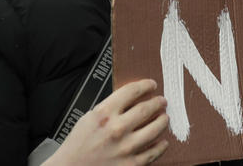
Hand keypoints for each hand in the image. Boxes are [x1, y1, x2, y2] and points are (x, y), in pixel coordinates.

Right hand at [44, 79, 168, 165]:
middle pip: (147, 108)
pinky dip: (161, 145)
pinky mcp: (131, 164)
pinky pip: (153, 152)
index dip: (145, 85)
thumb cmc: (78, 145)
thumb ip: (110, 107)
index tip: (151, 85)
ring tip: (164, 118)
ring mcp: (125, 147)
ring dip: (163, 121)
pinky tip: (163, 141)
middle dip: (158, 102)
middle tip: (162, 101)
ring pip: (155, 129)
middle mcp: (117, 129)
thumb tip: (132, 98)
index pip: (132, 91)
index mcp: (104, 114)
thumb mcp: (90, 117)